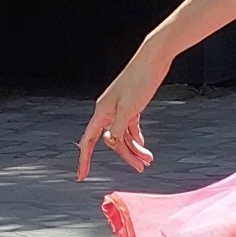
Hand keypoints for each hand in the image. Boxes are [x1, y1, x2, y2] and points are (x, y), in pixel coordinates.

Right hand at [75, 44, 167, 179]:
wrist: (153, 60)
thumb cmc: (140, 80)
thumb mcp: (129, 108)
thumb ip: (118, 128)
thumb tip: (111, 142)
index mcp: (102, 112)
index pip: (89, 141)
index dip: (85, 159)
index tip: (82, 176)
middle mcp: (108, 111)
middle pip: (112, 141)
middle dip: (126, 156)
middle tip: (141, 168)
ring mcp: (119, 109)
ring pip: (123, 135)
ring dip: (135, 148)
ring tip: (148, 159)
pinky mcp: (131, 106)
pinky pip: (130, 127)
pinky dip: (136, 137)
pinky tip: (143, 146)